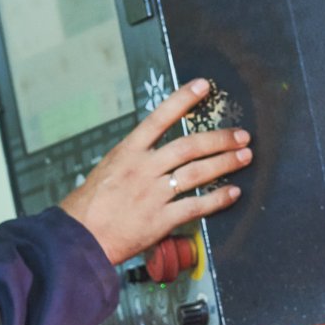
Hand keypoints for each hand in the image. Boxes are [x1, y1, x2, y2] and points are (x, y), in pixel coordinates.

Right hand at [60, 78, 250, 265]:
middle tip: (241, 135)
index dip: (182, 100)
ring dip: (225, 163)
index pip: (158, 118)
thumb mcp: (108, 169)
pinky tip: (233, 193)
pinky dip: (217, 199)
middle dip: (219, 139)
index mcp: (127, 152)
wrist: (79, 238)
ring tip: (245, 157)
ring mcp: (153, 194)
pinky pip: (196, 206)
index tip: (203, 86)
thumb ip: (135, 159)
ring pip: (197, 173)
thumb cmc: (89, 205)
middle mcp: (142, 169)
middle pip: (188, 146)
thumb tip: (157, 151)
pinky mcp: (160, 220)